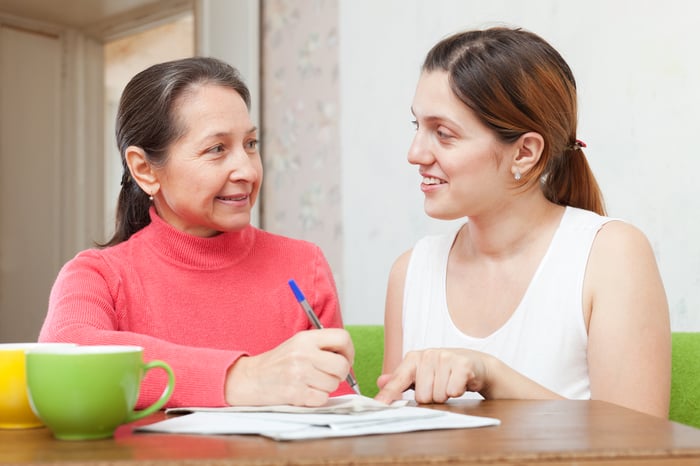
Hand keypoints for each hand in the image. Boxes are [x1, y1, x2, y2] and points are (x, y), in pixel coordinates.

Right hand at [225, 328, 353, 406]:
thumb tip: (348, 355)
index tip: (345, 358)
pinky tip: (305, 392)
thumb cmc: (279, 363)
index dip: (349, 351)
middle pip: (342, 365)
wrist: (252, 378)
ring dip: (326, 387)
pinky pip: (322, 398)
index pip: (343, 338)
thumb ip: (322, 345)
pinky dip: (317, 398)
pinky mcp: (296, 393)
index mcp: (306, 338)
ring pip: (334, 384)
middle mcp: (304, 354)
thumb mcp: (299, 344)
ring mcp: (300, 374)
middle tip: (329, 374)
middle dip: (340, 374)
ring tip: (311, 382)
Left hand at [374, 348, 490, 403]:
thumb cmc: (444, 370)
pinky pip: (453, 391)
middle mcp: (427, 355)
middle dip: (432, 397)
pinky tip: (460, 383)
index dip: (388, 395)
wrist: (476, 364)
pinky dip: (457, 392)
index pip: (398, 380)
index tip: (378, 405)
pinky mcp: (462, 364)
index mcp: (413, 358)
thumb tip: (380, 382)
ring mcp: (445, 357)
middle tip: (439, 386)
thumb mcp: (421, 373)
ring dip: (445, 396)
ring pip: (438, 396)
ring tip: (449, 384)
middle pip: (422, 396)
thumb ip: (400, 380)